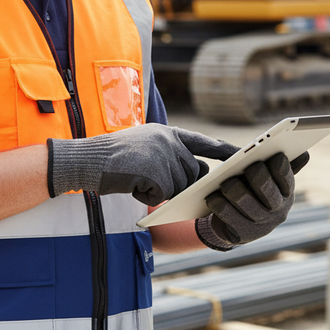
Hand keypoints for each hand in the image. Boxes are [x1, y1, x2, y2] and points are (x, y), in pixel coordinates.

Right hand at [47, 124, 237, 205]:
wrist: (86, 159)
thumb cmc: (112, 157)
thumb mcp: (144, 145)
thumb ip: (168, 153)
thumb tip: (196, 174)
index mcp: (167, 132)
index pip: (204, 142)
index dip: (224, 151)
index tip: (243, 156)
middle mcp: (169, 140)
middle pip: (192, 172)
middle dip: (177, 183)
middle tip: (148, 179)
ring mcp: (163, 155)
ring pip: (179, 186)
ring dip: (159, 190)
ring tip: (135, 178)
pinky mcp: (156, 172)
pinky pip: (164, 195)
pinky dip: (147, 196)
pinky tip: (131, 185)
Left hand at [196, 151, 308, 249]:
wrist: (238, 227)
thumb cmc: (254, 192)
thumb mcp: (269, 180)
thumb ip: (284, 166)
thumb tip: (306, 154)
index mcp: (286, 192)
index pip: (285, 175)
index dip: (278, 164)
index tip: (269, 154)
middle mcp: (278, 210)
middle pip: (265, 186)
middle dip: (255, 173)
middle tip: (246, 166)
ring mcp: (261, 224)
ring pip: (243, 199)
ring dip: (232, 187)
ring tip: (224, 182)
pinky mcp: (243, 234)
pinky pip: (227, 214)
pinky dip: (218, 202)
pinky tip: (212, 196)